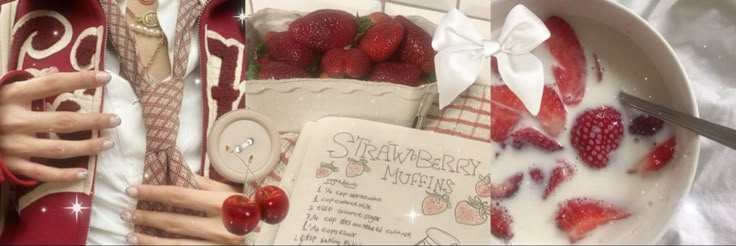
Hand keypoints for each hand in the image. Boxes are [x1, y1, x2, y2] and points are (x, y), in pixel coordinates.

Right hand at [0, 68, 119, 181]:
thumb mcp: (2, 89)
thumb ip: (27, 82)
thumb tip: (54, 71)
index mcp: (11, 96)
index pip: (53, 85)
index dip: (80, 79)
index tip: (105, 77)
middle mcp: (15, 121)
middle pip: (63, 120)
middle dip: (93, 120)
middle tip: (116, 119)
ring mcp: (15, 146)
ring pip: (59, 148)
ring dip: (87, 147)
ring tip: (108, 142)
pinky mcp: (13, 165)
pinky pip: (42, 173)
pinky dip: (64, 175)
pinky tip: (84, 172)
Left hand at [122, 175, 245, 244]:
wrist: (268, 233)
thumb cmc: (250, 208)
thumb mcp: (231, 192)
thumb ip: (203, 184)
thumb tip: (175, 174)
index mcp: (225, 204)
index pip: (180, 196)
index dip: (153, 192)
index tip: (133, 190)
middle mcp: (222, 227)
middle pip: (174, 221)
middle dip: (146, 216)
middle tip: (126, 212)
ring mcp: (218, 245)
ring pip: (175, 244)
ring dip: (148, 239)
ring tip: (130, 233)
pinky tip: (148, 245)